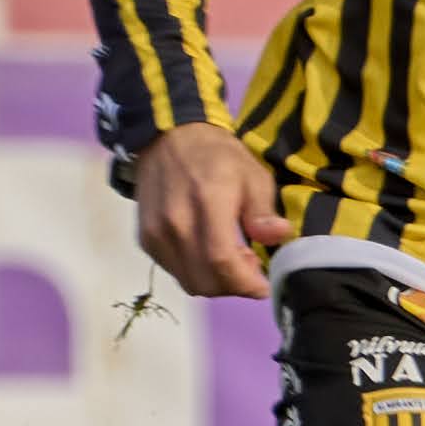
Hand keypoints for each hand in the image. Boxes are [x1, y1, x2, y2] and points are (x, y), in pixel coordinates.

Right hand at [134, 124, 291, 298]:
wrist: (167, 138)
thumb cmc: (217, 156)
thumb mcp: (252, 175)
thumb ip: (262, 211)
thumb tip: (279, 236)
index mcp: (207, 202)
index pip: (222, 261)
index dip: (246, 283)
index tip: (263, 286)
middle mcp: (176, 223)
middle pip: (205, 280)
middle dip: (233, 287)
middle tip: (250, 270)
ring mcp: (156, 233)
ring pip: (188, 281)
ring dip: (214, 282)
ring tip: (231, 260)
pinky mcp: (145, 239)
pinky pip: (174, 270)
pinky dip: (195, 272)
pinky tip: (208, 253)